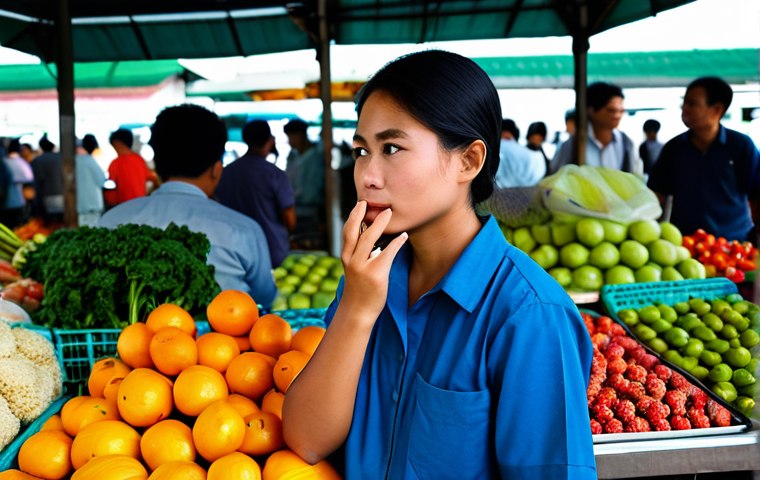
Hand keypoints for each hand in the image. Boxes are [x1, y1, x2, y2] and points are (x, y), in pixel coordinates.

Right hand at [338, 201, 407, 323]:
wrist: (357, 312)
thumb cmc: (359, 291)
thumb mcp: (354, 271)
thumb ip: (359, 256)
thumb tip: (372, 242)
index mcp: (346, 257)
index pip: (347, 232)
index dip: (353, 217)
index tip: (360, 204)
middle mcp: (351, 260)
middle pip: (354, 231)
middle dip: (361, 214)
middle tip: (368, 201)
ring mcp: (362, 267)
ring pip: (369, 238)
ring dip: (380, 223)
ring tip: (389, 212)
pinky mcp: (375, 274)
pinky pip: (387, 253)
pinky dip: (396, 242)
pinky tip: (403, 235)